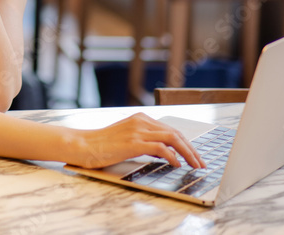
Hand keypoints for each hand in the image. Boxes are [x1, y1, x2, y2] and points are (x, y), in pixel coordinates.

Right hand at [67, 113, 204, 168]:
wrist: (83, 145)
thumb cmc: (102, 145)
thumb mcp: (127, 140)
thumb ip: (145, 142)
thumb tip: (165, 153)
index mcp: (140, 118)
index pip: (171, 130)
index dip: (186, 143)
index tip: (195, 156)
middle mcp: (141, 121)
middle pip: (176, 133)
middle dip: (192, 149)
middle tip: (201, 162)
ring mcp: (138, 130)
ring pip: (172, 138)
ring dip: (187, 153)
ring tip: (194, 165)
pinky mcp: (134, 142)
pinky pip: (161, 148)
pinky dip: (173, 156)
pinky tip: (177, 164)